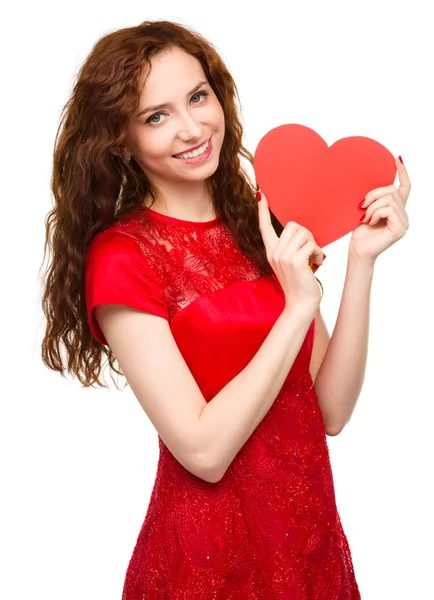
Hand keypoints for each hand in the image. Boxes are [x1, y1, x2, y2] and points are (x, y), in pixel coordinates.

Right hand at [257, 189, 324, 308]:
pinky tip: (317, 263)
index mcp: (271, 252)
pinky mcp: (295, 261)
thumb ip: (291, 248)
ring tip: (314, 258)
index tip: (260, 195)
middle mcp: (274, 252)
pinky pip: (311, 245)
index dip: (262, 211)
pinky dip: (318, 253)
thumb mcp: (291, 263)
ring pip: (304, 233)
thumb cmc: (300, 283)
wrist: (301, 304)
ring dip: (314, 244)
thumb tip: (300, 231)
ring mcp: (283, 256)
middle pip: (293, 225)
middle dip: (307, 235)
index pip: (264, 227)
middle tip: (310, 250)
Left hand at [349, 156, 410, 263]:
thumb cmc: (359, 233)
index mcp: (396, 209)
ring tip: (365, 217)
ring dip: (372, 206)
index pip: (404, 187)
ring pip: (389, 199)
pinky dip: (375, 213)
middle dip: (373, 195)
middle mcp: (403, 215)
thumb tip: (371, 180)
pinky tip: (370, 222)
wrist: (357, 251)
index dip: (402, 172)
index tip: (397, 159)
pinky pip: (388, 209)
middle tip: (361, 206)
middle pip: (392, 190)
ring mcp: (404, 222)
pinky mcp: (400, 228)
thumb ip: (374, 198)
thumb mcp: (365, 210)